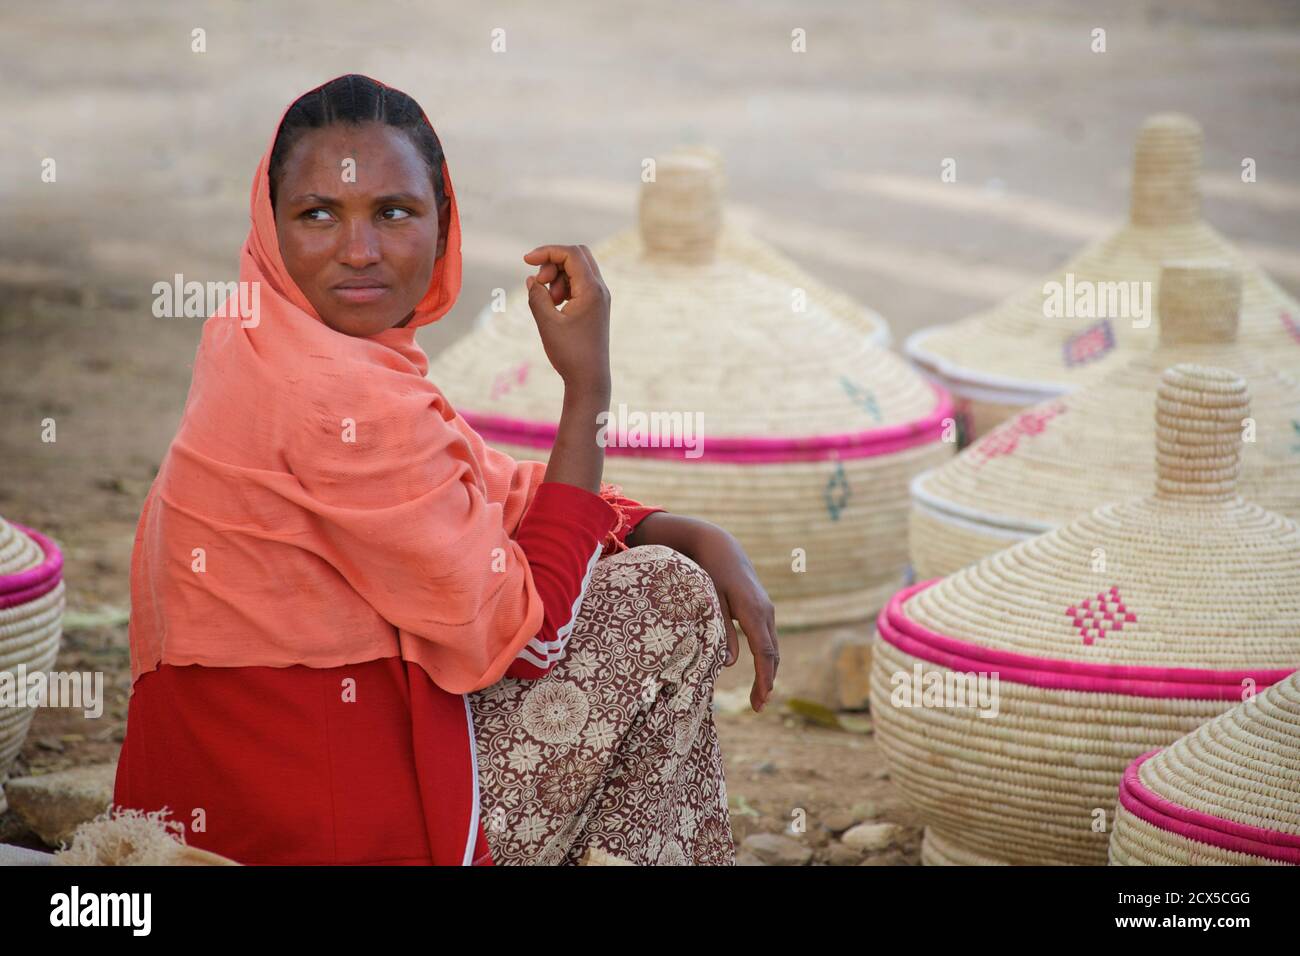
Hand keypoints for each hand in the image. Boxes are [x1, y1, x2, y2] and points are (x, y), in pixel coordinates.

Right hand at [523, 244, 610, 397]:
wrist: (589, 379)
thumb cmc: (570, 353)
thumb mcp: (547, 323)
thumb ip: (537, 297)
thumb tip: (532, 279)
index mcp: (592, 290)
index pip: (571, 254)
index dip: (547, 251)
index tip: (526, 261)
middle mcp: (600, 290)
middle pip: (577, 255)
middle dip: (553, 261)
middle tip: (540, 283)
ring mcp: (599, 298)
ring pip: (578, 269)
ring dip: (557, 276)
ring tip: (548, 300)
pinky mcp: (595, 306)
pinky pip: (578, 283)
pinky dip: (563, 286)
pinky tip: (553, 304)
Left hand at [630, 514, 778, 711]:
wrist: (721, 547)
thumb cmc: (710, 573)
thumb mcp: (710, 601)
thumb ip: (721, 632)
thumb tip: (731, 664)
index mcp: (754, 611)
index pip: (765, 652)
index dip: (764, 678)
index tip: (761, 699)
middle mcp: (766, 612)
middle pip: (773, 654)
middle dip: (767, 681)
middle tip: (757, 708)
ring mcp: (767, 610)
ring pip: (772, 647)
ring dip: (768, 672)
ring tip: (758, 698)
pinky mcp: (763, 610)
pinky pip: (768, 639)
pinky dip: (766, 659)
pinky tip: (759, 673)